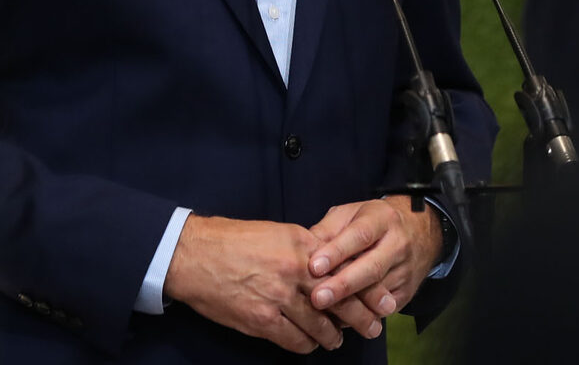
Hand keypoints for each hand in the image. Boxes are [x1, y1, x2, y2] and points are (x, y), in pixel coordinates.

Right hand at [162, 214, 384, 352]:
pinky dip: (305, 345)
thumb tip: (331, 266)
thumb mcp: (279, 233)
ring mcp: (278, 299)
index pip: (346, 271)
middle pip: (339, 301)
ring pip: (318, 326)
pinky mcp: (260, 320)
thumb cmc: (235, 240)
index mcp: (303, 247)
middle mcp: (295, 273)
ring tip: (339, 340)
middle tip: (374, 327)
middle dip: (361, 317)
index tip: (383, 299)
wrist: (195, 255)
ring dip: (332, 336)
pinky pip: (292, 339)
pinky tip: (310, 345)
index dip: (367, 288)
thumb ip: (307, 250)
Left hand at [306, 197, 443, 317]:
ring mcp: (405, 271)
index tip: (314, 266)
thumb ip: (328, 230)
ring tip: (322, 316)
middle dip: (343, 285)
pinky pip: (381, 309)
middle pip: (371, 268)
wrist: (421, 231)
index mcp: (382, 219)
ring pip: (376, 294)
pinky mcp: (407, 293)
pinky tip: (338, 321)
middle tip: (317, 298)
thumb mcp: (353, 213)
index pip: (360, 236)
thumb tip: (304, 251)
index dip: (337, 252)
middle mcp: (398, 245)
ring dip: (349, 306)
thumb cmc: (375, 221)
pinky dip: (359, 317)